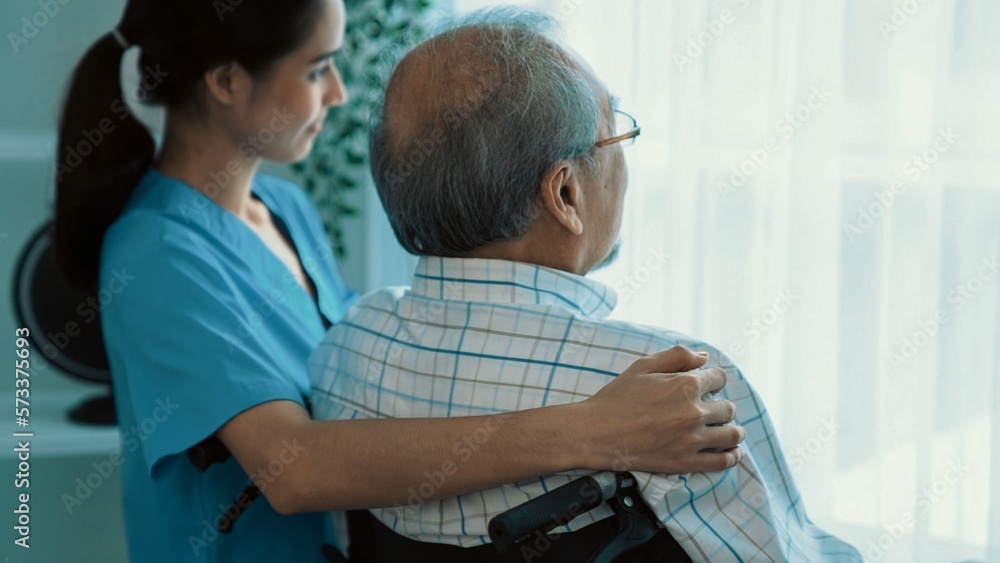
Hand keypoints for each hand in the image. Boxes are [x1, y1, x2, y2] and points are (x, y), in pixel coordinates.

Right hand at [575, 346, 743, 473]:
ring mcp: (692, 439)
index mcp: (685, 385)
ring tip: (727, 430)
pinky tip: (731, 451)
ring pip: (732, 434)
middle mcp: (694, 412)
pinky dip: (731, 456)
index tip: (708, 385)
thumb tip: (704, 358)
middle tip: (711, 409)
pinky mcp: (686, 462)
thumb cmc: (617, 398)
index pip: (719, 378)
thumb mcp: (643, 366)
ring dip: (733, 430)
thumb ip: (677, 356)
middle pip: (728, 407)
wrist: (597, 433)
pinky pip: (722, 461)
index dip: (714, 379)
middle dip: (721, 405)